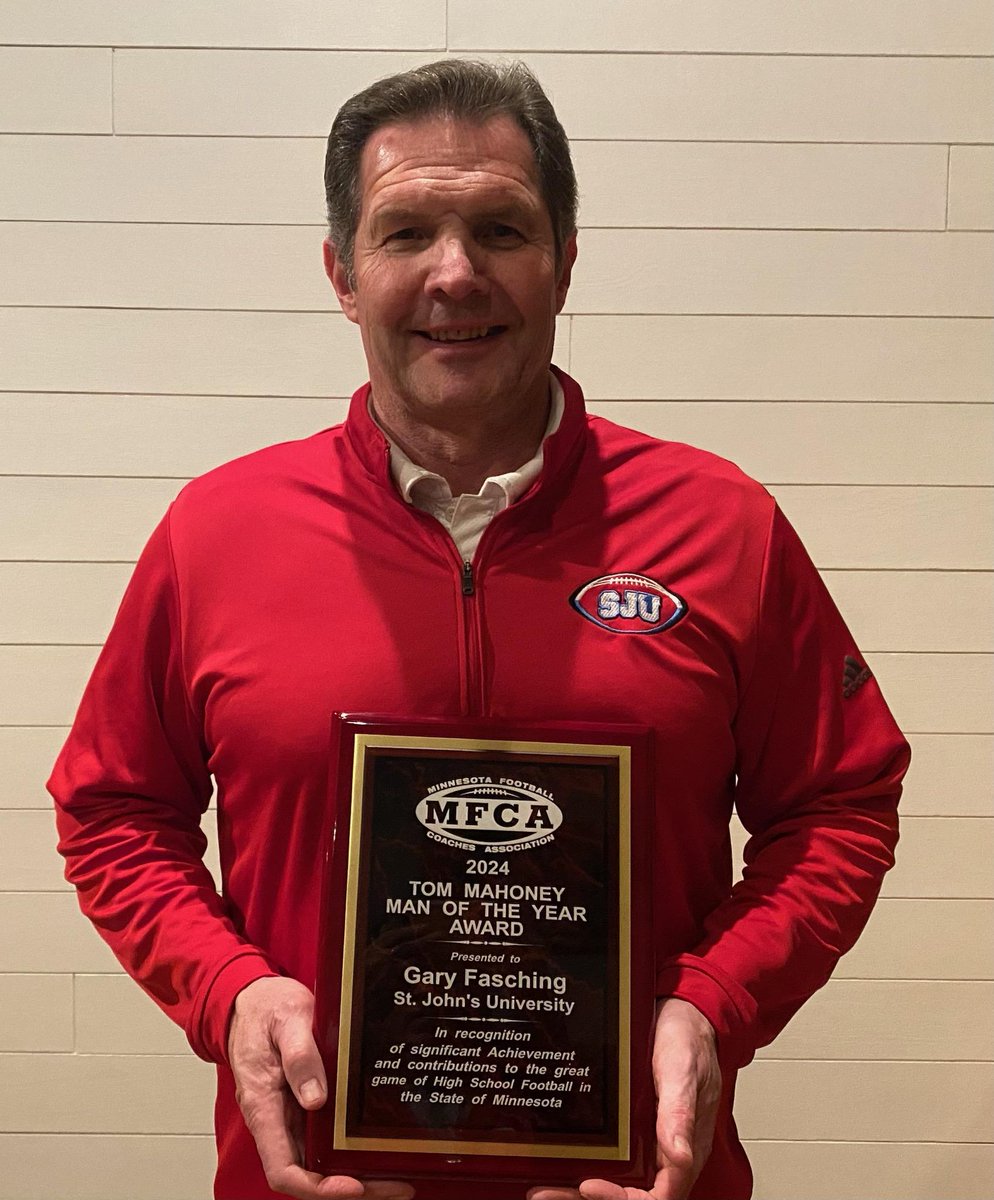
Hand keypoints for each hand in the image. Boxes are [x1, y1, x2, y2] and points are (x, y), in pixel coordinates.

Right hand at [228, 976, 413, 1199]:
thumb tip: (315, 1098)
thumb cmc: (267, 1010)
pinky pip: (324, 1138)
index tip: (353, 1185)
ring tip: (395, 1175)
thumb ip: (300, 1055)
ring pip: (319, 1162)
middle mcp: (276, 1121)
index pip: (283, 1170)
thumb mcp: (287, 1021)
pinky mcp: (304, 1107)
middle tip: (394, 1185)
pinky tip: (375, 1147)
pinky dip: (349, 1149)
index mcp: (263, 1107)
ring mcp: (291, 1116)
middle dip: (351, 1187)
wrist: (255, 1001)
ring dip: (355, 1173)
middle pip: (308, 1175)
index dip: (317, 1188)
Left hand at [529, 997, 720, 1199]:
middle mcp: (661, 1152)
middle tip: (548, 1192)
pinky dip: (581, 1159)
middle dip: (587, 1198)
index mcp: (682, 1150)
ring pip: (613, 1177)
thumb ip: (679, 1114)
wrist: (680, 1012)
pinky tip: (558, 1157)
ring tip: (544, 1186)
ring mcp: (643, 1139)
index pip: (656, 1197)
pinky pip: (606, 1152)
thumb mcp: (683, 1072)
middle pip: (627, 1193)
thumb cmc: (689, 1042)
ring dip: (577, 1187)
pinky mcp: (628, 1124)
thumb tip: (679, 1156)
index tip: (590, 1185)